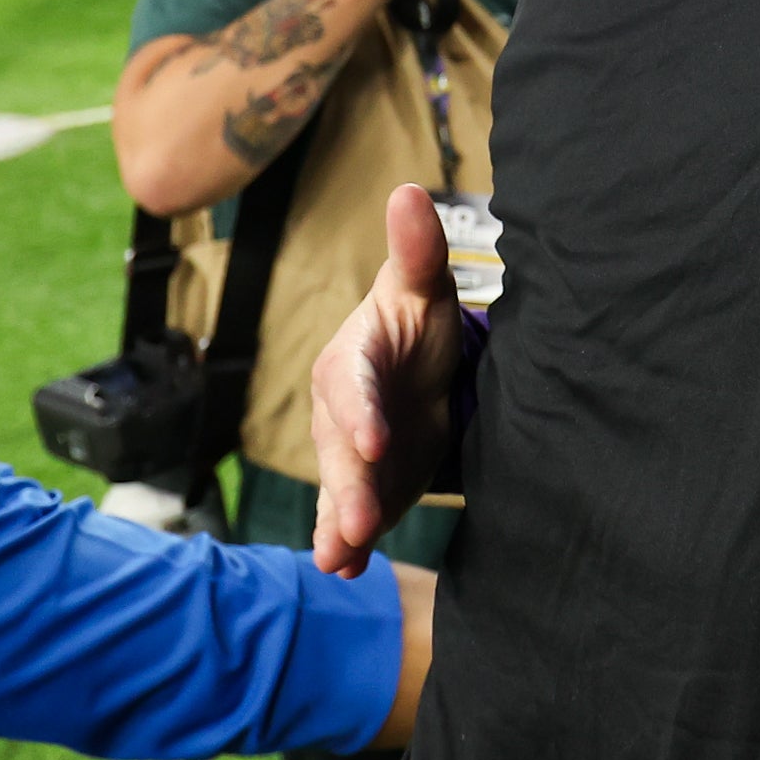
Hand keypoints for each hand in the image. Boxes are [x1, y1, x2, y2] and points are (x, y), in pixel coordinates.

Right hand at [311, 185, 464, 576]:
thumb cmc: (415, 322)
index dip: (360, 413)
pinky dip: (344, 542)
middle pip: (340, 452)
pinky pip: (348, 515)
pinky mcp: (365, 486)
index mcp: (349, 361)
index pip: (352, 388)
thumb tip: (408, 190)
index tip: (375, 438)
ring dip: (339, 524)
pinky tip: (347, 569)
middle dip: (348, 486)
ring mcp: (349, 456)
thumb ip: (416, 249)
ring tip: (340, 558)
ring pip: (338, 491)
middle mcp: (340, 414)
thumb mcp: (421, 287)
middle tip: (358, 521)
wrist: (419, 368)